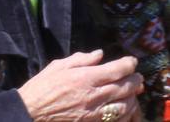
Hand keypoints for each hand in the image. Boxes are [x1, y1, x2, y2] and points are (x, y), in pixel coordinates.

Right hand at [16, 51, 142, 120]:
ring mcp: (95, 111)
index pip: (116, 70)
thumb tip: (99, 54)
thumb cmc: (42, 86)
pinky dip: (125, 111)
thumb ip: (80, 59)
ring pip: (126, 104)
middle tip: (137, 76)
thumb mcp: (57, 66)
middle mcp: (93, 94)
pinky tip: (124, 106)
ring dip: (133, 96)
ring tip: (133, 91)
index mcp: (84, 77)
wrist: (32, 110)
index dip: (128, 64)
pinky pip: (118, 118)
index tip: (131, 61)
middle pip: (125, 86)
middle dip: (135, 79)